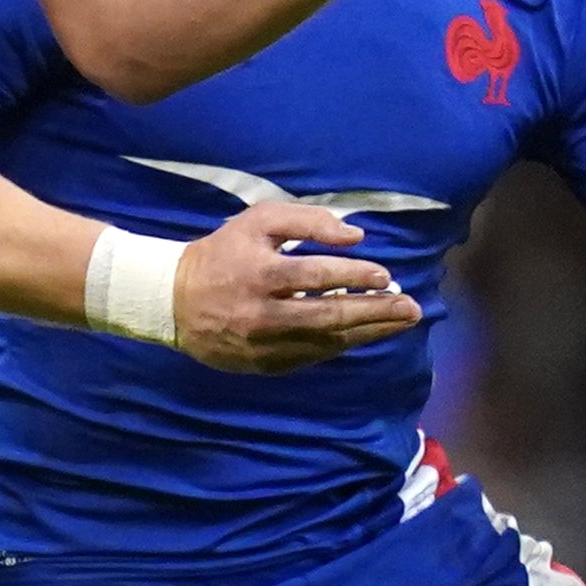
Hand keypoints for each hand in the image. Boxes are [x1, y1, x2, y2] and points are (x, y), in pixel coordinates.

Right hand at [171, 202, 418, 374]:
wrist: (173, 301)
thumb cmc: (223, 253)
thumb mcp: (257, 221)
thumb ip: (306, 220)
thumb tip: (355, 236)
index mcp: (259, 274)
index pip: (315, 276)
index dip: (354, 275)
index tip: (386, 276)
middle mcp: (262, 314)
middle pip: (329, 316)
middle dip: (375, 312)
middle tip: (411, 309)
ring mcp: (263, 345)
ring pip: (326, 342)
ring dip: (368, 332)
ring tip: (400, 322)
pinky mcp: (264, 365)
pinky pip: (312, 357)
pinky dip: (341, 344)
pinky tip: (364, 334)